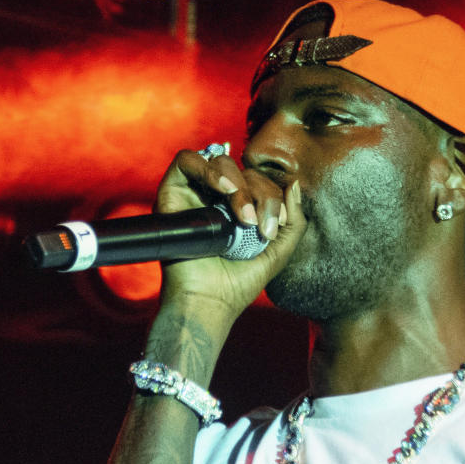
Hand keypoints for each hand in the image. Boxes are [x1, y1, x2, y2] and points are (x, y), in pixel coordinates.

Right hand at [154, 147, 305, 318]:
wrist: (208, 302)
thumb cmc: (238, 283)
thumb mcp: (278, 253)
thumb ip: (293, 222)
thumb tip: (293, 184)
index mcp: (238, 208)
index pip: (260, 181)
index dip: (273, 195)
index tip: (278, 225)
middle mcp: (214, 198)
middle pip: (244, 171)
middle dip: (261, 194)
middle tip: (261, 227)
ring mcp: (192, 194)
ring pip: (219, 161)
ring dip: (239, 185)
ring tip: (245, 217)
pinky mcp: (171, 194)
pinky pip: (186, 160)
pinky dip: (208, 168)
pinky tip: (224, 191)